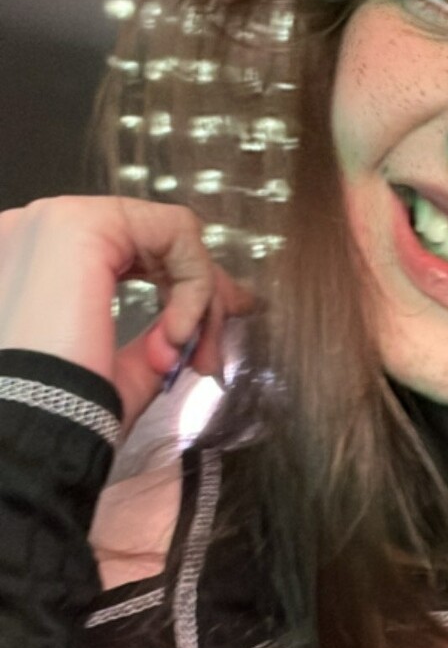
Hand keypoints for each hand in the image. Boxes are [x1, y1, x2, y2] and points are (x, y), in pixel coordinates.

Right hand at [0, 195, 254, 433]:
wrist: (34, 426)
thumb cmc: (67, 411)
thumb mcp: (122, 367)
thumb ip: (155, 335)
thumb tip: (198, 326)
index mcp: (39, 266)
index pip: (128, 253)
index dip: (181, 289)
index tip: (205, 342)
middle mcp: (40, 233)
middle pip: (153, 241)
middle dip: (200, 295)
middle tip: (213, 350)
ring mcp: (57, 221)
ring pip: (170, 236)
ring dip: (199, 298)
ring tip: (193, 352)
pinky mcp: (82, 223)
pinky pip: (175, 233)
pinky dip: (194, 284)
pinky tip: (177, 334)